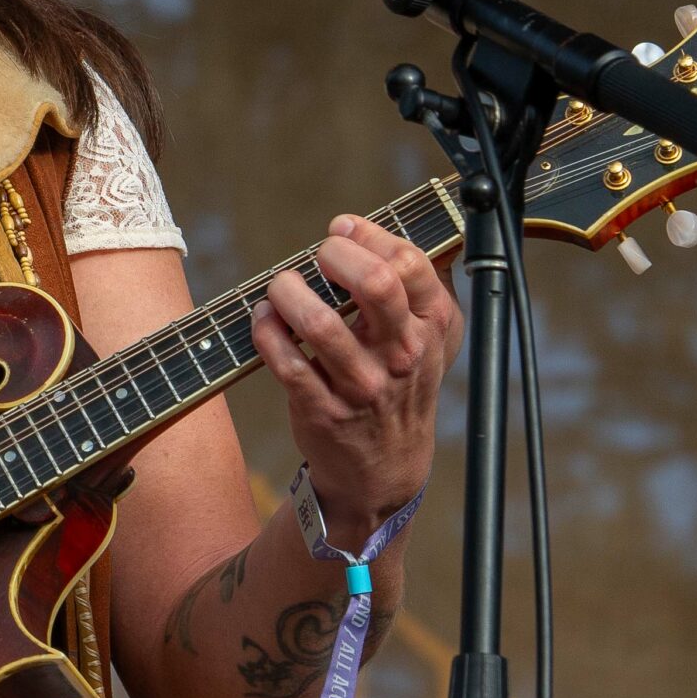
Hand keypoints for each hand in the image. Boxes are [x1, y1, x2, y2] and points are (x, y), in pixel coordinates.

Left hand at [249, 213, 463, 544]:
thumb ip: (420, 286)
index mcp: (433, 328)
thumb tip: (376, 228)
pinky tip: (263, 318)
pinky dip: (266, 331)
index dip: (369, 235)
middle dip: (335, 254)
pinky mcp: (324, 410)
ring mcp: (363, 386)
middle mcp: (403, 355)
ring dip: (288, 292)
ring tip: (280, 287)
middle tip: (317, 255)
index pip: (410, 263)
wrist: (385, 469)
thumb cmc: (401, 386)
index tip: (342, 230)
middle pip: (375, 284)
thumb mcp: (432, 339)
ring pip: (321, 323)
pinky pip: (287, 362)